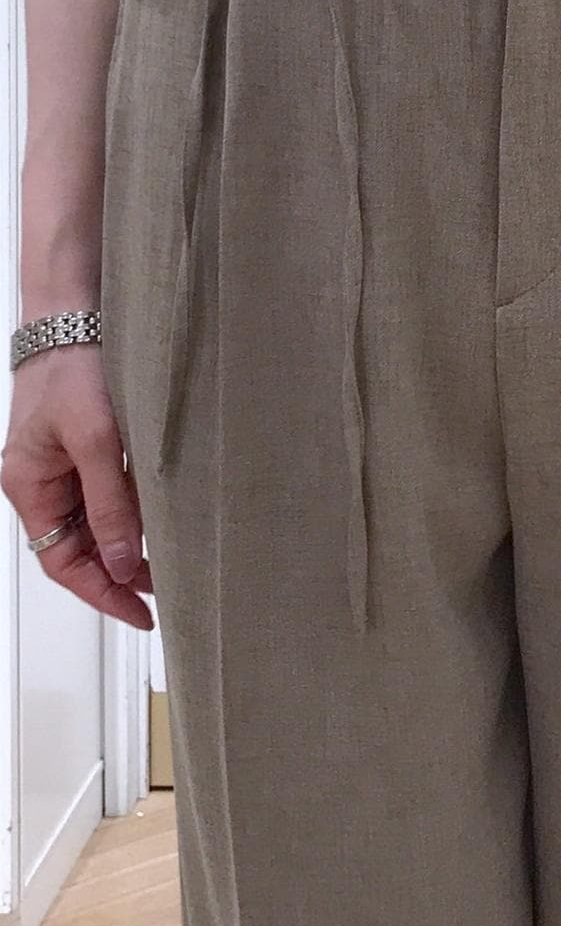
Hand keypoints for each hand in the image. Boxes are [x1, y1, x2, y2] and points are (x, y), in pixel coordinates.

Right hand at [1, 343, 153, 628]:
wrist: (77, 313)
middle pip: (78, 548)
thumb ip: (110, 504)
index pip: (62, 562)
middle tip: (163, 591)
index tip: (140, 612)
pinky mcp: (88, 447)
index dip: (101, 593)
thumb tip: (119, 563)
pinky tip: (159, 519)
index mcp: (29, 486)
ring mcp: (65, 465)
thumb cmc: (74, 366)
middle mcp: (43, 481)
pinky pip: (107, 494)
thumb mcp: (97, 441)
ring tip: (167, 562)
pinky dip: (131, 513)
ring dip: (127, 545)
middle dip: (117, 573)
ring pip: (95, 524)